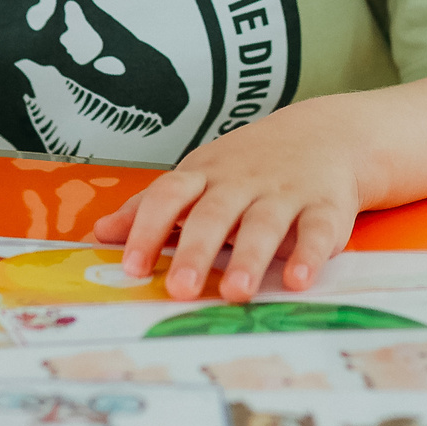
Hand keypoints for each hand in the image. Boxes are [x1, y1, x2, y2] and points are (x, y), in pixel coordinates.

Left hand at [89, 98, 368, 302]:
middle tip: (179, 289)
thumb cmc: (249, 165)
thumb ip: (153, 207)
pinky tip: (296, 281)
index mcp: (205, 174)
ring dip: (250, 257)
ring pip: (264, 223)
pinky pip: (316, 230)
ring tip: (236, 292)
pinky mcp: (325, 207)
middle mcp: (242, 182)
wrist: (327, 133)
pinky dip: (308, 255)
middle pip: (214, 214)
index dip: (148, 228)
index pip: (169, 195)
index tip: (132, 266)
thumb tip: (99, 234)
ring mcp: (285, 193)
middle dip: (196, 251)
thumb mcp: (199, 176)